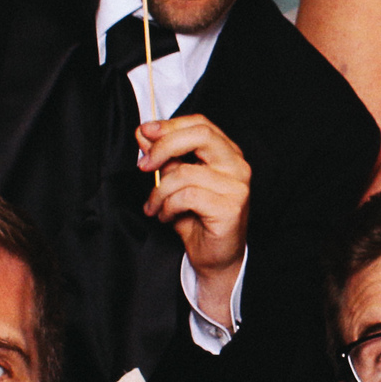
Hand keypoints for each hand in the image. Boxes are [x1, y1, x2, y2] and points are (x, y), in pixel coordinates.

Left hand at [138, 114, 251, 319]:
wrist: (215, 258)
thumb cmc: (197, 219)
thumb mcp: (175, 182)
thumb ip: (163, 156)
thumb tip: (143, 133)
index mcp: (227, 154)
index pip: (201, 124)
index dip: (171, 125)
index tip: (145, 132)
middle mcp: (237, 165)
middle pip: (200, 135)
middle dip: (164, 146)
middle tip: (143, 165)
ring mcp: (236, 186)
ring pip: (184, 172)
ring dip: (159, 192)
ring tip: (154, 206)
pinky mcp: (230, 208)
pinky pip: (186, 197)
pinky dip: (168, 207)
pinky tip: (167, 217)